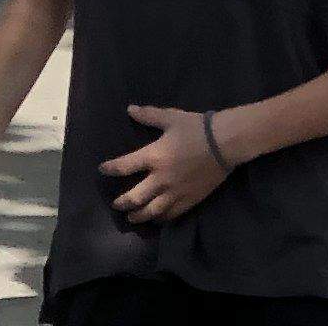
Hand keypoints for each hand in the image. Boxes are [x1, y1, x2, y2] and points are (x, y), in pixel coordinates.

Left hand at [101, 104, 235, 224]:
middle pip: (135, 197)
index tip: (103, 170)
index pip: (124, 166)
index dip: (111, 169)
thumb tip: (130, 109)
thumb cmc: (196, 128)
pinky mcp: (189, 200)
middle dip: (122, 203)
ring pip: (151, 211)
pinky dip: (160, 219)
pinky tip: (156, 219)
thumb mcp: (171, 118)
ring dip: (138, 215)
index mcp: (154, 157)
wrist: (224, 143)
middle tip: (116, 204)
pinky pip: (171, 215)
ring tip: (132, 217)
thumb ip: (149, 115)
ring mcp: (175, 192)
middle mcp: (160, 179)